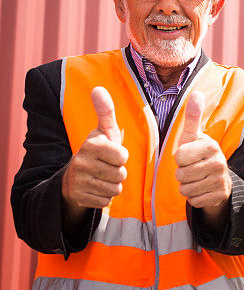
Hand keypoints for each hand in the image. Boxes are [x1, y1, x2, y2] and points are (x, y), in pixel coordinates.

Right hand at [62, 87, 128, 210]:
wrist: (74, 176)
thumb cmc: (98, 150)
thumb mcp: (104, 131)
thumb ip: (105, 111)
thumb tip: (98, 88)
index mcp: (91, 145)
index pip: (123, 157)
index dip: (121, 157)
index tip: (111, 153)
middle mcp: (81, 163)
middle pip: (120, 175)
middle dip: (118, 172)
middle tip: (106, 167)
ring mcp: (78, 182)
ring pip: (114, 189)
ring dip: (112, 185)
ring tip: (101, 177)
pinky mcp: (78, 198)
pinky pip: (106, 201)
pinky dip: (104, 196)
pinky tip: (95, 188)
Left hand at [174, 92, 230, 210]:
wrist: (219, 181)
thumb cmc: (199, 156)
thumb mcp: (193, 137)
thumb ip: (193, 117)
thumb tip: (197, 93)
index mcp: (211, 146)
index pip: (180, 156)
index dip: (179, 159)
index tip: (189, 157)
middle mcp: (219, 162)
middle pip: (181, 174)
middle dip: (182, 175)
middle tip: (192, 170)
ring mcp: (220, 181)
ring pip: (186, 189)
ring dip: (186, 187)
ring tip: (196, 180)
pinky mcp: (219, 196)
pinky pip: (193, 200)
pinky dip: (194, 198)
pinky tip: (201, 190)